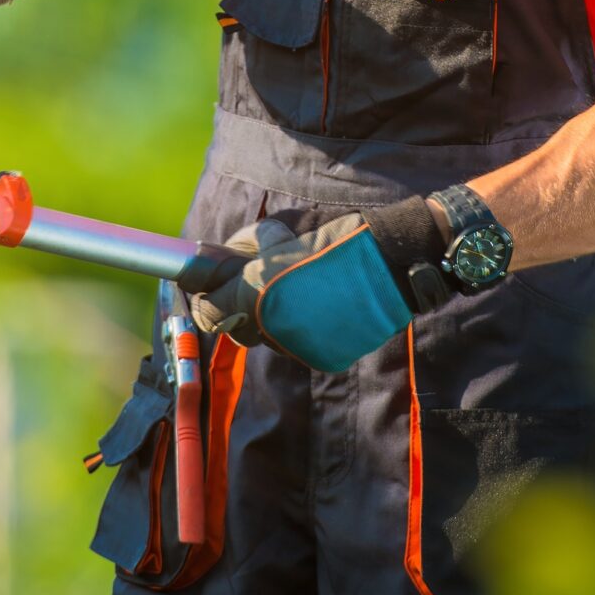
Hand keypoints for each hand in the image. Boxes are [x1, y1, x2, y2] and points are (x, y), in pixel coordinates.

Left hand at [190, 198, 446, 372]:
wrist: (386, 265)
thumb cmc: (333, 243)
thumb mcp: (281, 237)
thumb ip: (247, 254)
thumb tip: (223, 258)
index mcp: (253, 292)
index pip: (207, 311)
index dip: (208, 299)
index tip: (215, 288)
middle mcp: (269, 326)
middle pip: (235, 330)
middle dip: (241, 309)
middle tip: (259, 285)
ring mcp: (295, 346)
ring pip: (268, 337)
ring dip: (274, 318)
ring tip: (299, 291)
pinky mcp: (319, 357)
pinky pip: (297, 345)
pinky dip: (304, 328)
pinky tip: (322, 306)